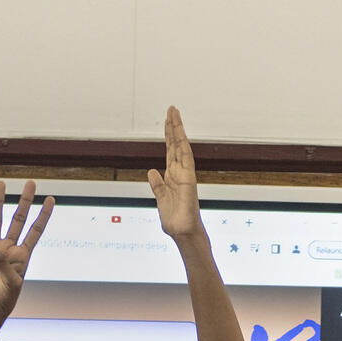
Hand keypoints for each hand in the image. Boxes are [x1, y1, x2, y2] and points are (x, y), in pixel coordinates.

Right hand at [0, 180, 51, 326]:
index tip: (51, 199)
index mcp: (22, 256)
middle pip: (18, 219)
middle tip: (31, 183)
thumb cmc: (4, 300)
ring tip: (1, 184)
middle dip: (24, 201)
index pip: (36, 231)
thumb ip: (5, 264)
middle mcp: (8, 248)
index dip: (43, 215)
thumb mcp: (12, 284)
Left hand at [148, 107, 202, 242]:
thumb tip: (152, 171)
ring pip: (181, 146)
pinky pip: (186, 157)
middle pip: (176, 144)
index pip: (170, 150)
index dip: (168, 135)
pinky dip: (183, 143)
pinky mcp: (188, 178)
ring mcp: (185, 173)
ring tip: (174, 112)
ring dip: (178, 129)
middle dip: (173, 126)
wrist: (181, 231)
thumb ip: (157, 185)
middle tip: (171, 108)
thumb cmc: (174, 218)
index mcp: (172, 176)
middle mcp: (180, 171)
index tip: (167, 120)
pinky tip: (180, 131)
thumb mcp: (160, 198)